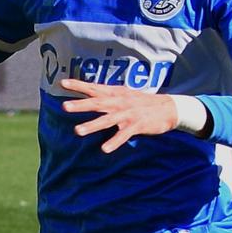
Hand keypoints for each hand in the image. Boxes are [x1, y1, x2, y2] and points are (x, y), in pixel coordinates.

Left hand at [59, 78, 178, 153]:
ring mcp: (128, 114)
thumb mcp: (124, 94)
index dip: (78, 85)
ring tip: (77, 131)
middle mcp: (119, 102)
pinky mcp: (137, 125)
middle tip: (64, 106)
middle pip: (97, 103)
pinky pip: (123, 135)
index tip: (62, 83)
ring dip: (92, 125)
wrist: (169, 108)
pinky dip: (114, 142)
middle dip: (80, 105)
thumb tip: (90, 91)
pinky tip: (104, 149)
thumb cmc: (141, 102)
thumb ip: (107, 94)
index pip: (93, 88)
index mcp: (115, 94)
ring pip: (107, 120)